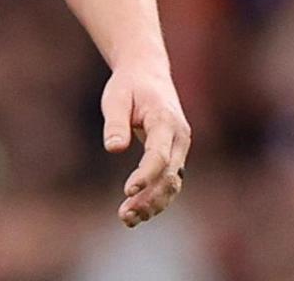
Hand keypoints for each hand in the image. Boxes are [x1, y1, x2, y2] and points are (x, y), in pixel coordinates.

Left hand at [102, 66, 190, 225]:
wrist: (147, 74)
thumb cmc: (128, 86)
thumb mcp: (115, 98)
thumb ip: (115, 123)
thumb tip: (114, 149)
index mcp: (166, 121)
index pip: (159, 155)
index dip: (145, 175)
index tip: (127, 190)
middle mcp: (179, 139)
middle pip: (169, 176)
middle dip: (149, 198)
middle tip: (125, 215)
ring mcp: (180, 149)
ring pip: (172, 184)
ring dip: (153, 204)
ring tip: (128, 219)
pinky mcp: (174, 156)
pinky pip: (168, 182)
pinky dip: (155, 198)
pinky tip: (137, 212)